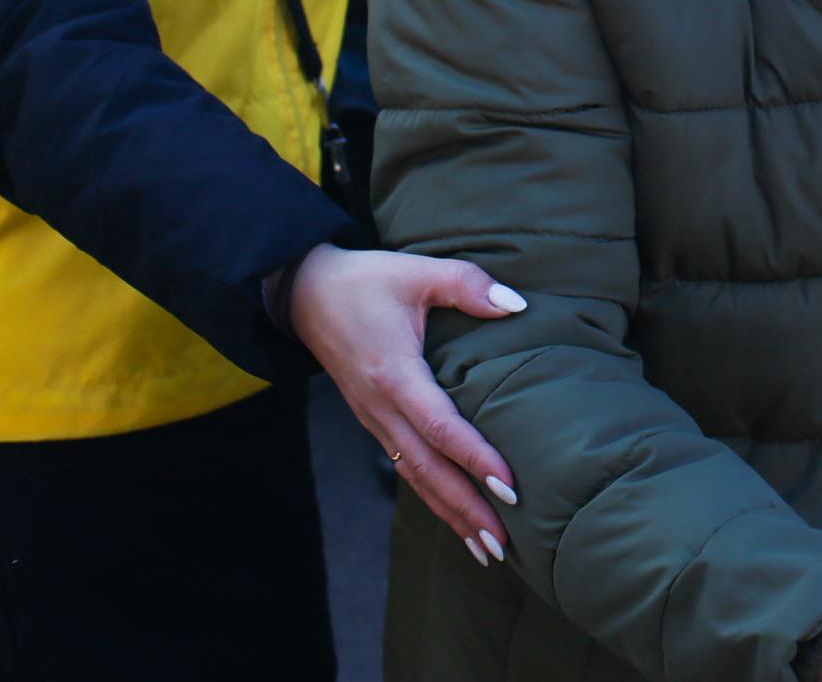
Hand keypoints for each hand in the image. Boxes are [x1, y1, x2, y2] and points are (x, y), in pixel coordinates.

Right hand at [286, 244, 526, 567]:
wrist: (305, 292)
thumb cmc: (365, 280)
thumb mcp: (415, 270)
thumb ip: (466, 284)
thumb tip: (516, 305)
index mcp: (394, 372)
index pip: (441, 426)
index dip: (476, 458)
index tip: (511, 486)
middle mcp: (380, 406)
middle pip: (427, 469)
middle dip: (466, 509)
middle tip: (504, 543)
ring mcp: (374, 420)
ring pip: (415, 478)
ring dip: (451, 514)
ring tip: (488, 550)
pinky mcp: (373, 422)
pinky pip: (406, 467)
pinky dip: (433, 497)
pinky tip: (456, 518)